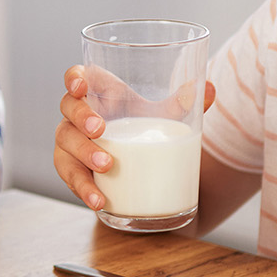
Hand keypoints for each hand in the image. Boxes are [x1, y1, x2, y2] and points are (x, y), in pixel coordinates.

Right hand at [53, 64, 213, 211]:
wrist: (138, 165)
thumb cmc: (142, 128)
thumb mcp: (161, 116)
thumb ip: (182, 103)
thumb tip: (211, 89)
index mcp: (97, 93)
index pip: (76, 76)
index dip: (73, 78)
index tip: (81, 86)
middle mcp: (78, 116)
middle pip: (68, 108)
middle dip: (81, 118)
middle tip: (100, 130)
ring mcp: (71, 143)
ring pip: (65, 143)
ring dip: (83, 154)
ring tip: (107, 166)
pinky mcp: (72, 171)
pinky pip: (71, 178)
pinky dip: (84, 188)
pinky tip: (99, 200)